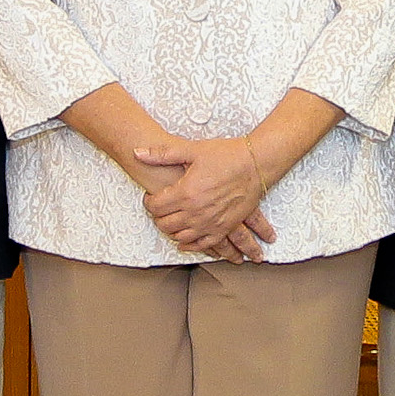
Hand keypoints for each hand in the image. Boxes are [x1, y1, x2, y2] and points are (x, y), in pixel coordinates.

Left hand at [135, 135, 275, 258]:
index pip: (155, 206)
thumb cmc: (227, 155)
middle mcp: (196, 211)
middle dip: (158, 217)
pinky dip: (191, 245)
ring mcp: (210, 222)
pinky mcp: (224, 228)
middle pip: (165, 224)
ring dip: (172, 231)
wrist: (256, 164)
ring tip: (171, 222)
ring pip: (180, 237)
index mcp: (186, 192)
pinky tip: (185, 242)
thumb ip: (162, 154)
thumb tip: (138, 152)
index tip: (151, 198)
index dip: (149, 202)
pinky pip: (202, 245)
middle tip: (159, 209)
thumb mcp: (192, 150)